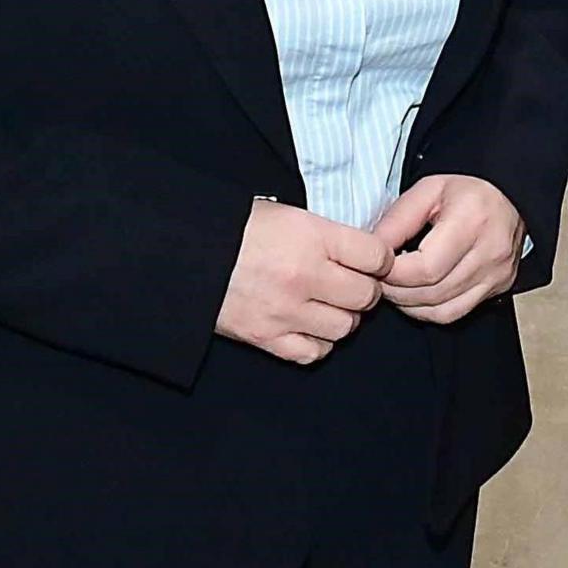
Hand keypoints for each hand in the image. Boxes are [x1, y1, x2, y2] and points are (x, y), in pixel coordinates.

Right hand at [212, 201, 389, 364]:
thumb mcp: (289, 215)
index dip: (380, 260)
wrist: (187, 252)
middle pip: (366, 296)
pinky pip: (313, 352)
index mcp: (312, 237)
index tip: (373, 262)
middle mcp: (304, 275)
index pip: (377, 257)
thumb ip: (328, 235)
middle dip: (364, 291)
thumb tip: (364, 255)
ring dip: (342, 317)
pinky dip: (317, 342)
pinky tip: (308, 326)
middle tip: (351, 284)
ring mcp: (286, 310)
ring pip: (345, 327)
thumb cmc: (237, 228)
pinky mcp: (266, 337)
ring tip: (328, 305)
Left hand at [365, 173, 525, 322]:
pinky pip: (454, 313)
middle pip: (432, 292)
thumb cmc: (465, 192)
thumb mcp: (426, 191)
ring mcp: (497, 274)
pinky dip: (427, 310)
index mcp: (473, 220)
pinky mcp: (499, 288)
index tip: (376, 266)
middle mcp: (491, 252)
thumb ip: (397, 221)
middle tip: (377, 278)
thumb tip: (371, 251)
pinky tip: (416, 295)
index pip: (426, 268)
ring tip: (394, 286)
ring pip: (442, 309)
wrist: (508, 197)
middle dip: (396, 291)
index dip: (393, 274)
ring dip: (409, 304)